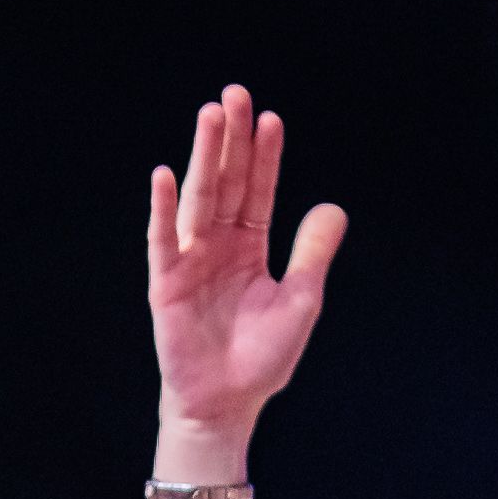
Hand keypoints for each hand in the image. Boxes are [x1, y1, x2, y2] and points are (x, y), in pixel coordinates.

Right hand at [145, 85, 345, 438]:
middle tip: (236, 94)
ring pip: (199, 198)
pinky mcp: (166, 283)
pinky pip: (164, 239)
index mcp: (249, 247)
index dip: (265, 156)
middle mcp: (218, 244)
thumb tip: (333, 207)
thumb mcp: (300, 301)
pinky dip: (163, 209)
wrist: (226, 404)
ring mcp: (190, 260)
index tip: (272, 119)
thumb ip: (312, 254)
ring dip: (204, 157)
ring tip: (211, 116)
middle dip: (232, 140)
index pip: (258, 190)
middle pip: (227, 182)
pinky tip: (165, 176)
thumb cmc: (262, 359)